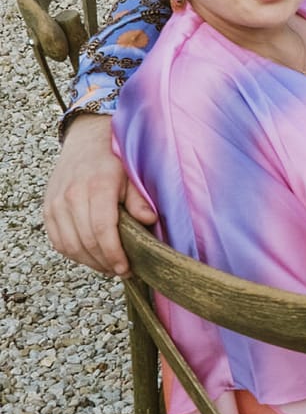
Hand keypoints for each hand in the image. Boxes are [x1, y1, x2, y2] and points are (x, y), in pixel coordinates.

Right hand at [43, 114, 156, 275]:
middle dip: (105, 262)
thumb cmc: (114, 160)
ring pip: (70, 245)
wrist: (86, 142)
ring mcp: (56, 203)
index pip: (102, 229)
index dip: (113, 253)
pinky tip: (91, 257)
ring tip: (109, 267)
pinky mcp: (47, 209)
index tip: (126, 268)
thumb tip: (149, 222)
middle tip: (122, 270)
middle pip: (86, 241)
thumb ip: (139, 200)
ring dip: (90, 261)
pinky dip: (74, 253)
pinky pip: (58, 240)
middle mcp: (71, 196)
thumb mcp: (133, 175)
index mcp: (96, 187)